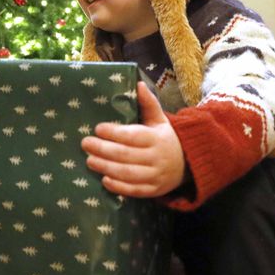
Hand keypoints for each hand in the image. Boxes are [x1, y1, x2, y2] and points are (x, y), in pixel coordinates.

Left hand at [81, 82, 184, 197]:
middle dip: (104, 150)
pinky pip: (135, 190)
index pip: (134, 136)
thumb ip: (148, 103)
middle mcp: (157, 158)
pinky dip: (119, 187)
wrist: (188, 164)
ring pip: (129, 174)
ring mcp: (156, 176)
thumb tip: (138, 83)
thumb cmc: (166, 138)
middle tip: (86, 143)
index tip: (98, 128)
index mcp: (157, 138)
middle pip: (127, 155)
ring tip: (89, 161)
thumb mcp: (160, 120)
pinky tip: (104, 180)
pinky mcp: (154, 190)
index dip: (115, 133)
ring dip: (106, 168)